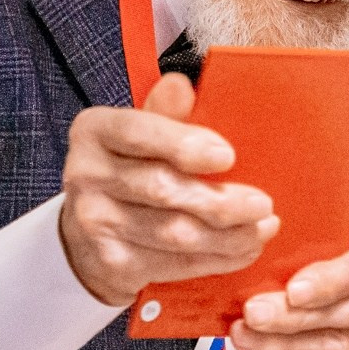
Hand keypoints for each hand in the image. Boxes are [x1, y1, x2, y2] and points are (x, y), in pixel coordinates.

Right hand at [59, 71, 278, 305]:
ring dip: (228, 234)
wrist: (88, 235)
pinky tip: (243, 249)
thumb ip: (164, 114)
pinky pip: (175, 263)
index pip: (138, 132)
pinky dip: (217, 258)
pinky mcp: (112, 262)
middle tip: (261, 203)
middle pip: (161, 188)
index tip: (227, 156)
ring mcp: (95, 222)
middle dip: (220, 200)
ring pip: (174, 233)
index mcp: (94, 131)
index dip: (184, 144)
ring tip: (262, 227)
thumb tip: (181, 85)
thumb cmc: (127, 172)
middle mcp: (86, 174)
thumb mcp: (140, 136)